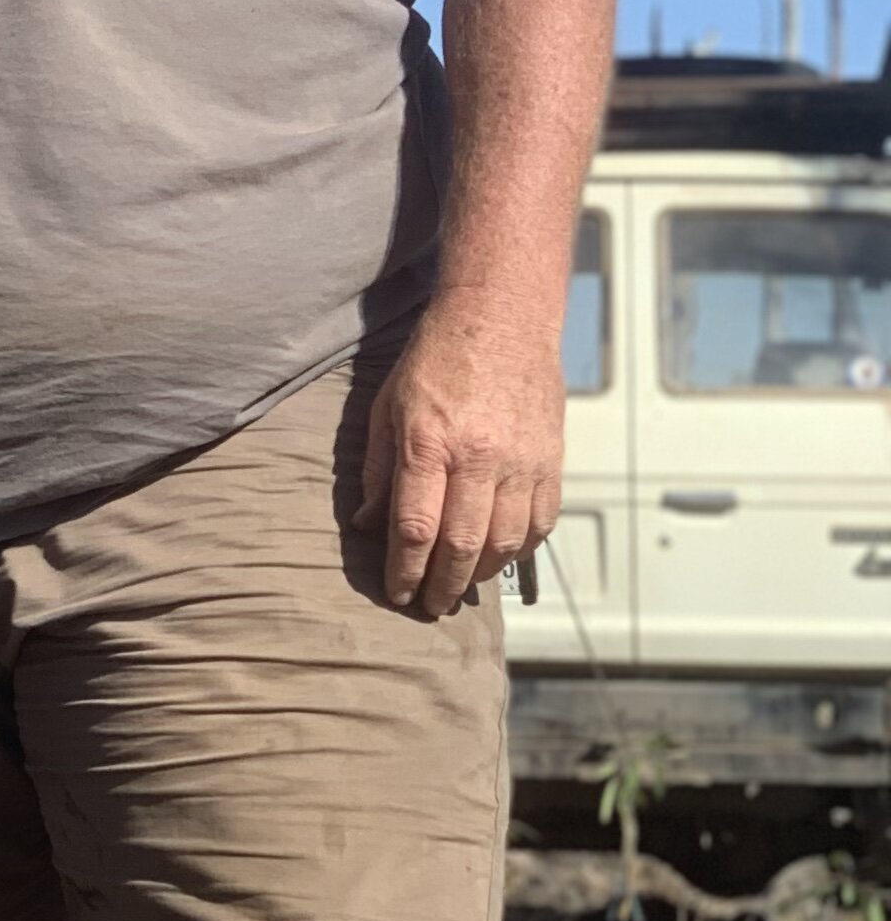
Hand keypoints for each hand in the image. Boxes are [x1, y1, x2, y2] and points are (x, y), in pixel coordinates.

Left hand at [356, 307, 565, 616]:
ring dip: (482, 573)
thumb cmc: (437, 358)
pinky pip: (541, 522)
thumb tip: (368, 524)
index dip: (405, 570)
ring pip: (506, 542)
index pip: (417, 527)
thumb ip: (379, 469)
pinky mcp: (551, 460)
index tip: (398, 592)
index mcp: (431, 442)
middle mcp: (480, 456)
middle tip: (430, 603)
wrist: (503, 317)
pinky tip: (501, 556)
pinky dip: (520, 549)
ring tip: (461, 584)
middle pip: (463, 544)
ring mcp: (522, 461)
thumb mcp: (388, 406)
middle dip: (443, 584)